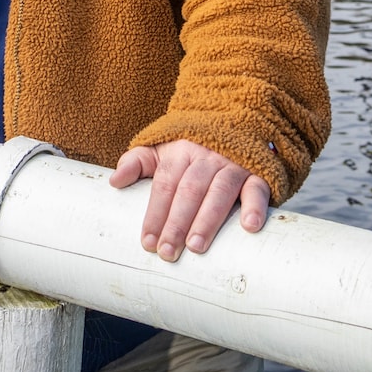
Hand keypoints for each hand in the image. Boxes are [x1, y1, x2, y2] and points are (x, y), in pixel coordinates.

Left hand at [109, 139, 270, 261]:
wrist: (236, 119)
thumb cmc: (194, 145)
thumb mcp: (163, 147)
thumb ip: (137, 162)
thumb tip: (114, 182)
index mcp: (181, 152)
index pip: (165, 184)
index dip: (155, 213)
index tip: (147, 242)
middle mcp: (207, 157)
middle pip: (189, 191)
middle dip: (177, 223)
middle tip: (168, 252)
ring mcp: (234, 164)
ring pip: (219, 191)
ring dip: (208, 220)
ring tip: (196, 246)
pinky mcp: (258, 172)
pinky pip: (257, 187)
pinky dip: (255, 206)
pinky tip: (250, 226)